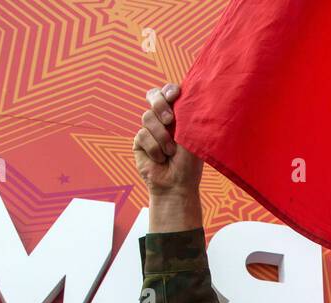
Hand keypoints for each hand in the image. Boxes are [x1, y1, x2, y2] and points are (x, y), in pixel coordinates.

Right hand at [133, 82, 203, 199]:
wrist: (177, 184)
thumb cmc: (189, 162)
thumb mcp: (192, 134)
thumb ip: (186, 113)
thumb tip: (182, 90)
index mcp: (177, 114)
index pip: (168, 91)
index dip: (168, 90)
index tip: (174, 96)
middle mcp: (162, 119)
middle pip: (153, 96)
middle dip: (160, 106)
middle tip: (170, 120)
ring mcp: (149, 129)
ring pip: (147, 117)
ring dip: (161, 136)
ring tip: (170, 152)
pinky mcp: (139, 142)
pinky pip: (142, 135)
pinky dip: (154, 148)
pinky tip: (161, 159)